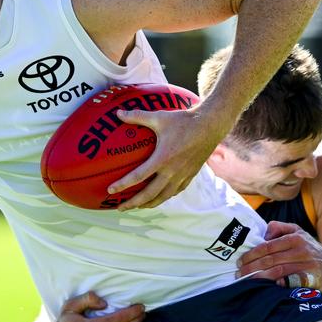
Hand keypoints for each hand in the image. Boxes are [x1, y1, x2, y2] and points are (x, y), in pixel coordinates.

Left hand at [107, 107, 223, 209]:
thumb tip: (117, 113)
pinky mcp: (190, 176)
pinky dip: (164, 197)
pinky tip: (158, 198)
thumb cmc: (184, 120)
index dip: (123, 185)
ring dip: (148, 204)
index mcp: (162, 158)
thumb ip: (137, 116)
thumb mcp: (159, 117)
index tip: (110, 190)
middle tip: (120, 207)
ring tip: (137, 207)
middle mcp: (172, 171)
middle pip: (149, 194)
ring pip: (163, 197)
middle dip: (133, 203)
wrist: (211, 126)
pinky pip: (175, 192)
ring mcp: (182, 175)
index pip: (139, 176)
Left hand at [236, 220, 321, 290]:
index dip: (251, 255)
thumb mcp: (298, 232)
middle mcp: (301, 250)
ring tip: (247, 281)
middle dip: (252, 267)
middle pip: (270, 259)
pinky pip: (293, 283)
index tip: (240, 261)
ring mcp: (307, 265)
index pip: (267, 246)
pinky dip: (280, 285)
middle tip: (239, 274)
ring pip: (279, 272)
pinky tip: (268, 288)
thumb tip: (263, 233)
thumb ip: (279, 228)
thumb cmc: (311, 249)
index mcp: (294, 238)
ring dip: (260, 277)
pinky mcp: (312, 279)